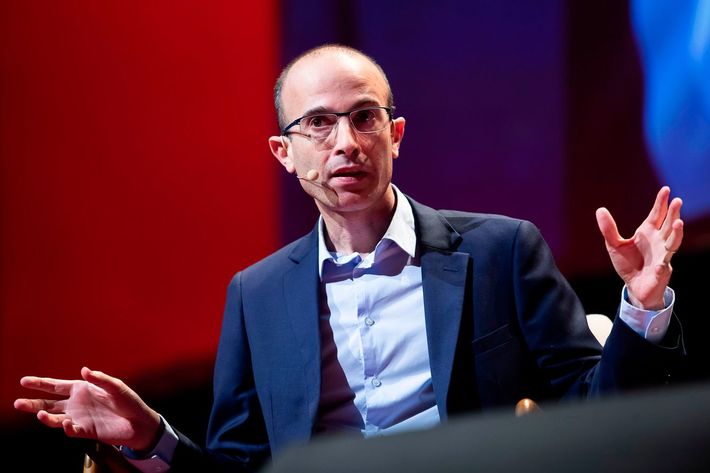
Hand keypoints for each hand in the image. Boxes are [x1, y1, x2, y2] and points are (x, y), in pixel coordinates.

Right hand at [14, 367, 161, 450]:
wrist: (139, 423)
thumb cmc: (128, 401)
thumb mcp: (116, 387)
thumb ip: (100, 379)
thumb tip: (84, 369)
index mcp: (81, 389)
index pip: (56, 386)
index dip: (40, 383)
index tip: (24, 381)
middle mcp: (76, 404)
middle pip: (49, 403)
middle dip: (32, 403)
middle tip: (17, 403)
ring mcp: (79, 418)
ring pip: (55, 419)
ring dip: (46, 418)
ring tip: (39, 414)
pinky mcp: (85, 431)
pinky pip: (71, 430)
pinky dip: (66, 428)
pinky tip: (66, 424)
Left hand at [595, 186, 682, 309]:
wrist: (634, 287)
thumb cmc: (627, 264)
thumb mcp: (614, 245)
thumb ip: (608, 229)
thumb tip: (600, 209)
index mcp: (647, 233)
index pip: (656, 214)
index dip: (660, 203)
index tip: (665, 189)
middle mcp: (658, 241)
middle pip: (668, 224)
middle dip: (673, 213)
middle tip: (677, 200)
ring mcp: (663, 254)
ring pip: (673, 240)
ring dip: (676, 231)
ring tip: (678, 221)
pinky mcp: (661, 269)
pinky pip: (665, 263)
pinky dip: (666, 258)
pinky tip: (663, 261)